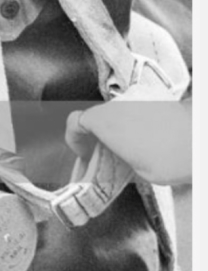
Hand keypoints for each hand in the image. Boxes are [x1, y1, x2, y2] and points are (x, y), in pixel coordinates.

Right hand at [65, 100, 191, 185]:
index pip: (75, 122)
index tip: (84, 154)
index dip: (75, 140)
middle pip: (98, 118)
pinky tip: (150, 142)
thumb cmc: (168, 156)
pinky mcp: (156, 100)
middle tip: (108, 157)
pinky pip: (137, 112)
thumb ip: (118, 159)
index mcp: (103, 121)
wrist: (200, 141)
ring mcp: (137, 100)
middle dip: (99, 137)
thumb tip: (121, 159)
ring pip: (118, 115)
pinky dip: (137, 125)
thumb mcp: (135, 170)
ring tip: (133, 152)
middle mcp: (116, 106)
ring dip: (119, 131)